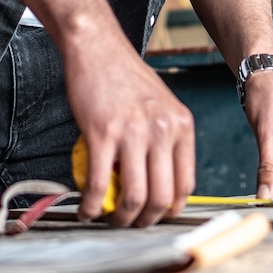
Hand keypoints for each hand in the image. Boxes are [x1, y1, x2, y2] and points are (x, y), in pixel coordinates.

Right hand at [65, 31, 195, 226]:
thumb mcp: (160, 106)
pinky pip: (98, 182)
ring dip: (120, 218)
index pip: (186, 183)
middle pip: (162, 197)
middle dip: (146, 221)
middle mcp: (162, 130)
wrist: (98, 49)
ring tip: (108, 219)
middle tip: (130, 223)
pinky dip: (91, 205)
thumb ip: (165, 140)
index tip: (157, 217)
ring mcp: (133, 132)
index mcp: (181, 125)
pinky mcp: (102, 133)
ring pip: (134, 196)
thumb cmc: (125, 78)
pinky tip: (86, 210)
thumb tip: (162, 180)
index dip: (172, 209)